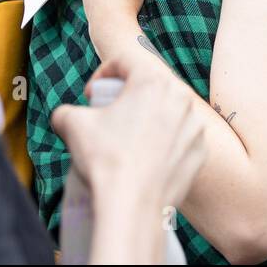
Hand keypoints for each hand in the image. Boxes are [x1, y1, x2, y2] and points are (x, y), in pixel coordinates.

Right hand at [51, 60, 205, 263]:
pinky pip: (180, 136)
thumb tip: (66, 117)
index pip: (124, 61)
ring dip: (148, 117)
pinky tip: (145, 157)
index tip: (92, 95)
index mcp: (152, 80)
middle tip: (109, 114)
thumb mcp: (72, 124)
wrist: (132, 205)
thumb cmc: (106, 160)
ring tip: (127, 137)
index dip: (102, 74)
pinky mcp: (200, 149)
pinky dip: (164, 141)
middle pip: (149, 84)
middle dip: (127, 95)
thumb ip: (67, 111)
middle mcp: (180, 96)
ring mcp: (194, 125)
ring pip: (167, 110)